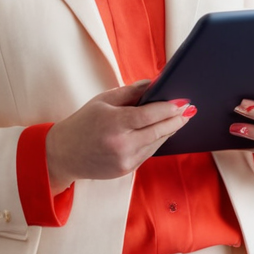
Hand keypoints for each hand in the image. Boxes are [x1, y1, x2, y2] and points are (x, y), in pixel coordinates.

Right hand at [45, 81, 194, 192]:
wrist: (63, 154)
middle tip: (190, 109)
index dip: (169, 108)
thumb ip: (130, 92)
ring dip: (170, 130)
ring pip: (156, 143)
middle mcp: (120, 144)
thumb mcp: (103, 100)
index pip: (149, 115)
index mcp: (113, 123)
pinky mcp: (126, 170)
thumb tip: (154, 84)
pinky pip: (148, 153)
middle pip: (158, 131)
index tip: (183, 101)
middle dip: (176, 120)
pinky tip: (165, 131)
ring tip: (181, 118)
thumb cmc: (83, 123)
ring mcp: (124, 160)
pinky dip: (158, 141)